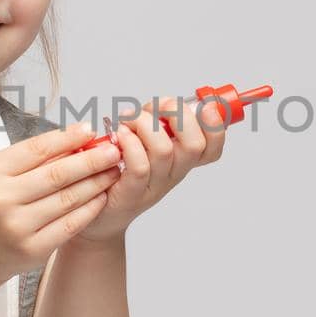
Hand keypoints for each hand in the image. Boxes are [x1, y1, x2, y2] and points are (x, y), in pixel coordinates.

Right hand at [0, 122, 125, 283]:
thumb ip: (30, 159)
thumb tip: (76, 137)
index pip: (37, 149)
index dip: (68, 138)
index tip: (90, 130)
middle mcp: (2, 199)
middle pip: (57, 174)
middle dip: (91, 160)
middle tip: (114, 151)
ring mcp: (17, 227)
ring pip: (68, 198)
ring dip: (96, 183)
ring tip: (113, 172)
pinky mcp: (32, 249)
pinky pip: (70, 224)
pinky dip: (90, 209)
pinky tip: (102, 197)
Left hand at [73, 95, 227, 242]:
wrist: (100, 213)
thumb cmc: (120, 171)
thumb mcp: (146, 141)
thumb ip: (159, 122)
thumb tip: (167, 102)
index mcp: (182, 160)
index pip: (212, 147)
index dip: (215, 126)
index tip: (205, 105)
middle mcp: (174, 173)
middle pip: (193, 145)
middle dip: (177, 114)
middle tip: (157, 107)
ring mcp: (154, 185)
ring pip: (163, 150)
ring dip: (144, 124)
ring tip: (127, 120)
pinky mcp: (131, 193)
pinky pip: (139, 166)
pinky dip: (130, 143)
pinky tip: (119, 135)